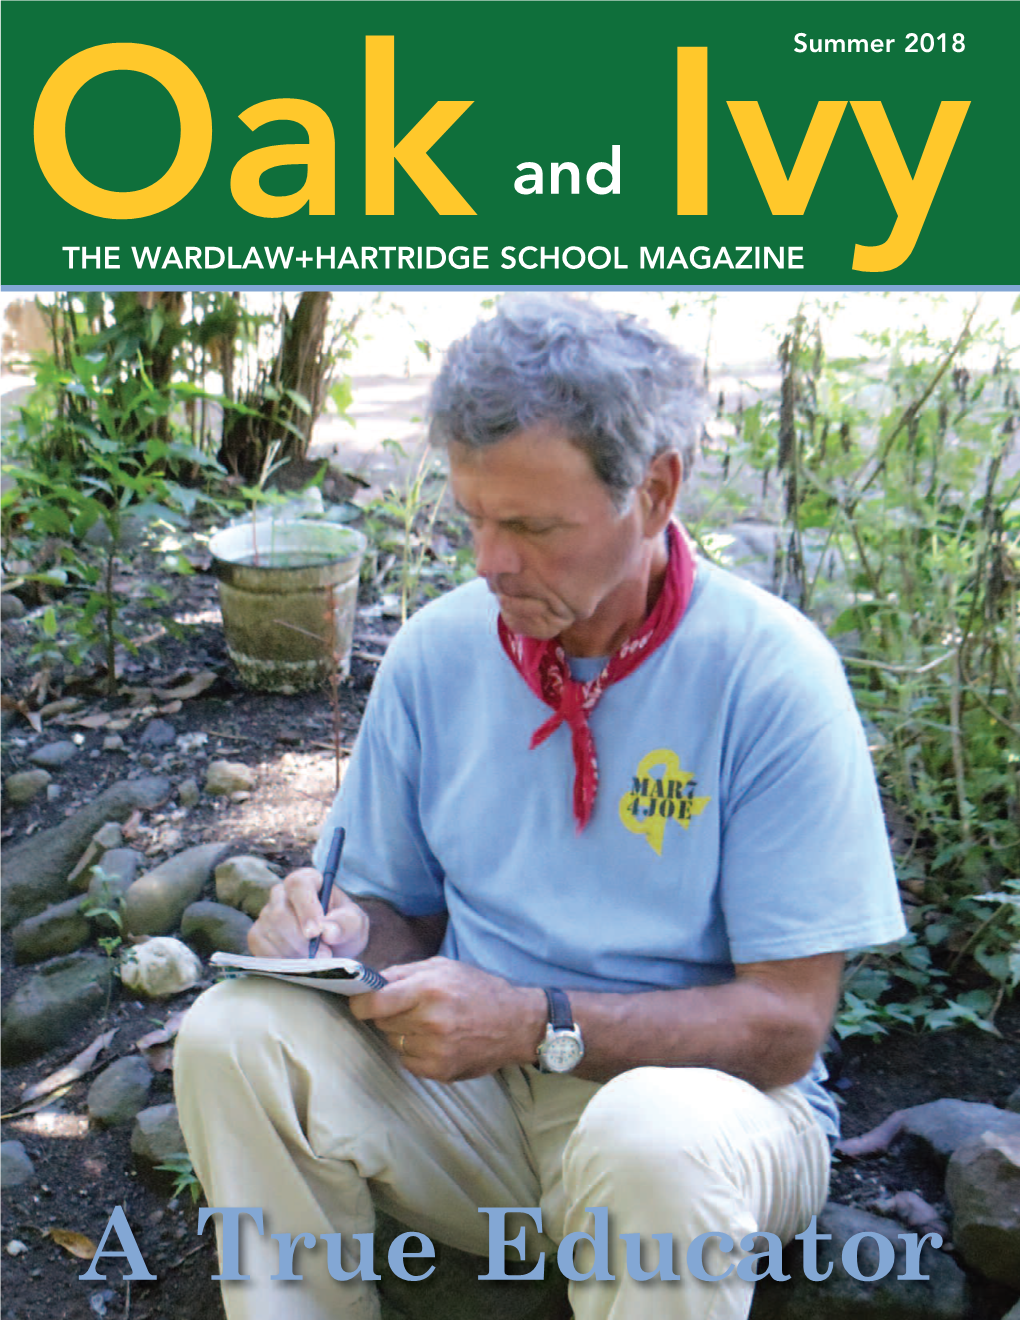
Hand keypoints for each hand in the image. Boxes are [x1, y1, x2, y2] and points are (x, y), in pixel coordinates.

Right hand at [248, 867, 369, 959]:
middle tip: (322, 956)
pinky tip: (297, 966)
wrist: (332, 948)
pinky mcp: (257, 935)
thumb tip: (329, 931)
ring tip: (314, 962)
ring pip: (269, 933)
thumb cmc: (343, 929)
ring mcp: (266, 914)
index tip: (316, 933)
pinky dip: (279, 962)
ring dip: (293, 954)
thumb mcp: (355, 924)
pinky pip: (260, 949)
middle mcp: (281, 893)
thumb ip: (346, 924)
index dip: (306, 909)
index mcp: (307, 880)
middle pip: (279, 914)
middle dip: (300, 941)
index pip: (298, 886)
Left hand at [349, 956, 545, 1081]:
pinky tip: (437, 1041)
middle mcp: (430, 1020)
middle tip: (410, 1007)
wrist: (516, 1024)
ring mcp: (435, 1049)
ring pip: (392, 1042)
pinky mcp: (439, 1071)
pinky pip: (406, 1060)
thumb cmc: (479, 990)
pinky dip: (415, 1051)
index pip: (374, 1002)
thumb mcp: (443, 967)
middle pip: (381, 1022)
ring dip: (403, 1033)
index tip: (359, 1002)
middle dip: (388, 1014)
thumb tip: (369, 980)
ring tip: (430, 1024)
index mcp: (429, 989)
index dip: (359, 1003)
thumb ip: (404, 972)